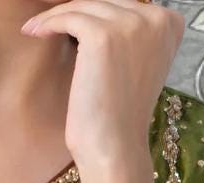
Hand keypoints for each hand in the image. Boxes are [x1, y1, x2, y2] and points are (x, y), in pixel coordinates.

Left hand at [21, 0, 183, 179]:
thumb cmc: (121, 115)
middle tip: (49, 23)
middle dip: (77, 14)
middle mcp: (155, 19)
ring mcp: (130, 25)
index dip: (99, 14)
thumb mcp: (138, 64)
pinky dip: (48, 22)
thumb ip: (133, 35)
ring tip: (38, 28)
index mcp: (169, 25)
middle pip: (105, 2)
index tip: (76, 23)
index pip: (125, 4)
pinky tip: (34, 32)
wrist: (115, 147)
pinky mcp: (102, 35)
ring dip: (57, 16)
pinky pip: (68, 16)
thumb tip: (102, 12)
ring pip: (84, 7)